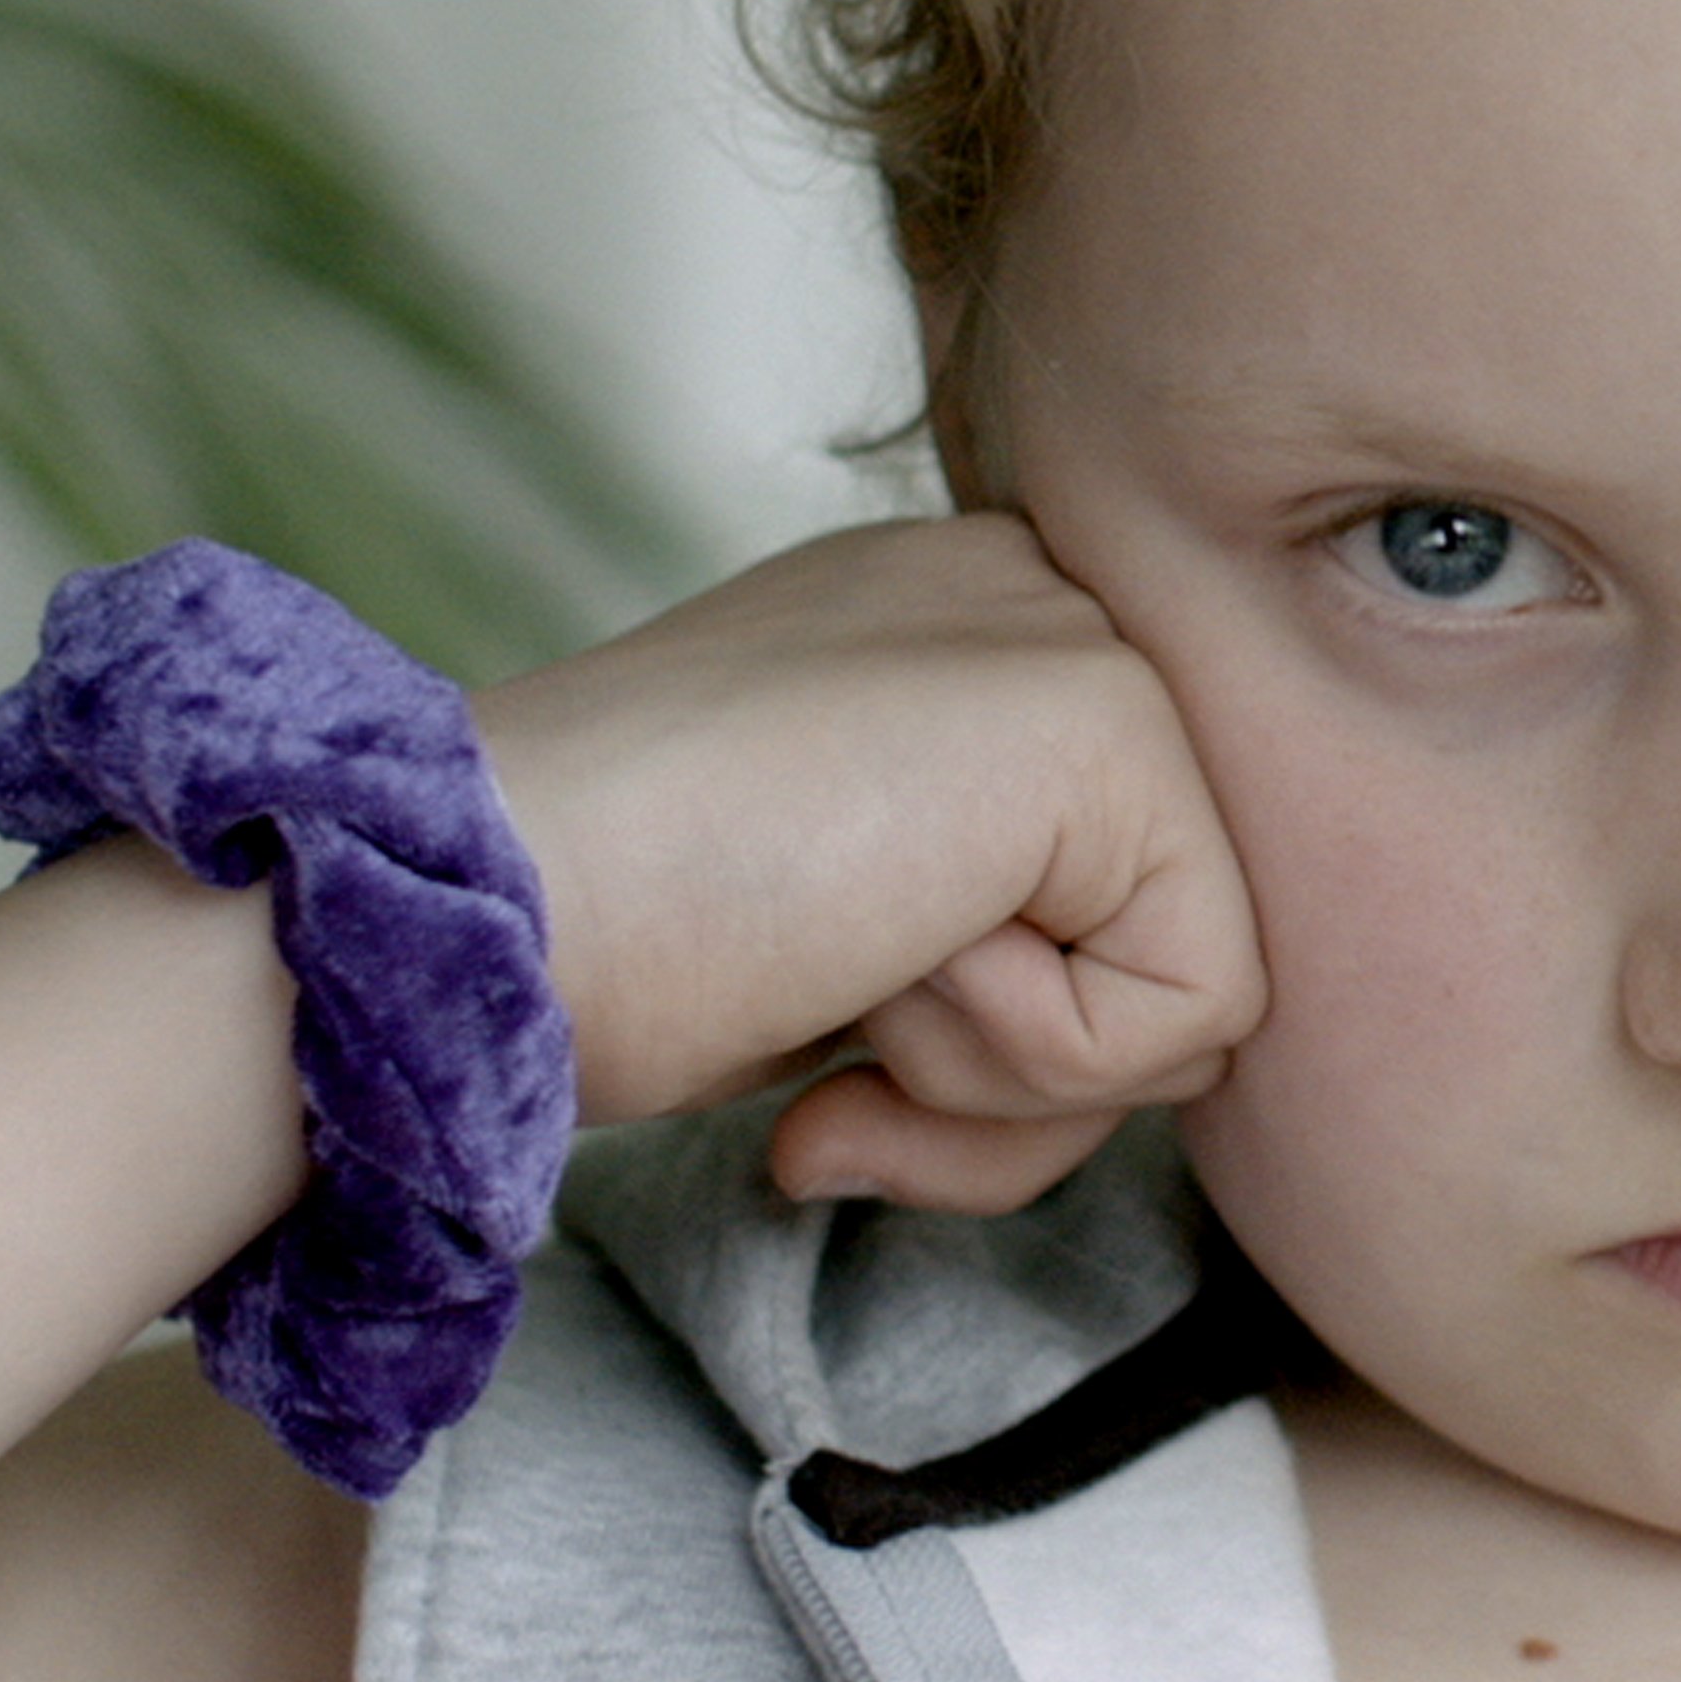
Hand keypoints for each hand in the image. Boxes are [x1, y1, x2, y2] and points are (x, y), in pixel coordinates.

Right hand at [471, 516, 1263, 1215]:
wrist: (482, 916)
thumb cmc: (617, 948)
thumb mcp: (848, 929)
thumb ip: (1004, 947)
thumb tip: (1182, 1039)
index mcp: (967, 638)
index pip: (1116, 907)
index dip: (991, 1037)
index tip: (819, 1003)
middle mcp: (1041, 604)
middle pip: (1176, 953)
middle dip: (1015, 1077)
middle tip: (835, 1028)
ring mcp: (1083, 640)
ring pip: (1198, 997)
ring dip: (1004, 1073)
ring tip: (840, 968)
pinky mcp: (1110, 719)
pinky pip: (1195, 1012)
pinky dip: (1028, 1060)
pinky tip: (876, 961)